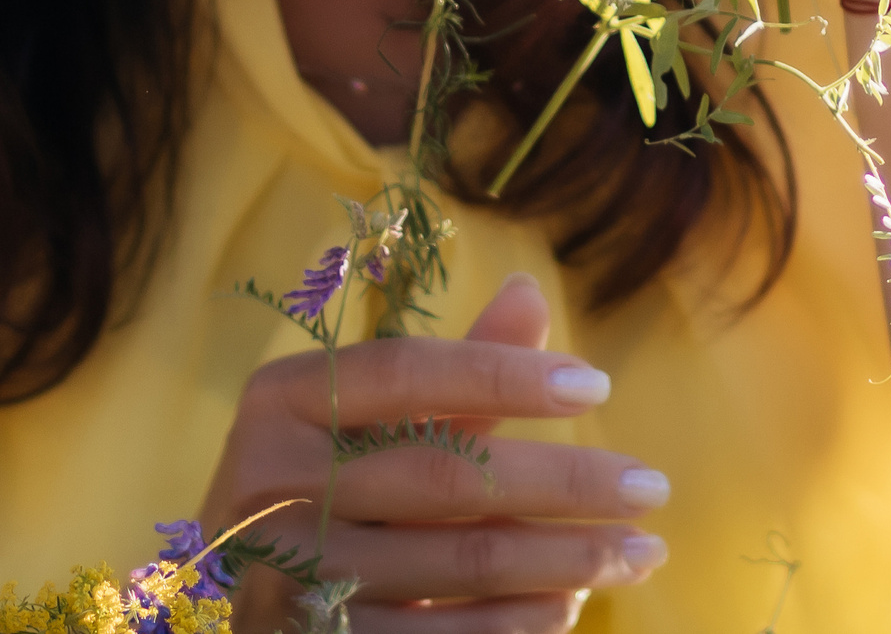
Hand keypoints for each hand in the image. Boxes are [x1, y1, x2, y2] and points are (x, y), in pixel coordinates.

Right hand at [199, 274, 668, 632]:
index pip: (404, 373)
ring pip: (457, 562)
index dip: (501, 374)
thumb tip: (532, 290)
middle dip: (564, 483)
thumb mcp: (369, 425)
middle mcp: (270, 481)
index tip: (596, 384)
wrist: (240, 605)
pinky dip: (519, 621)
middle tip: (651, 488)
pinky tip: (571, 602)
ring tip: (639, 551)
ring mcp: (288, 571)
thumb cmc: (326, 493)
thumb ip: (452, 373)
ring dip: (565, 559)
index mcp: (279, 402)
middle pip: (444, 475)